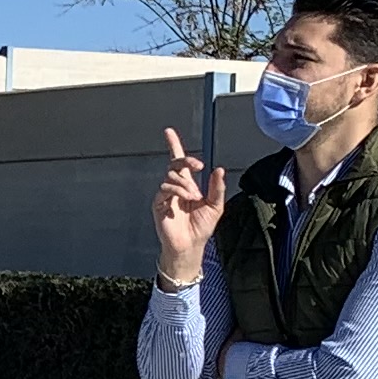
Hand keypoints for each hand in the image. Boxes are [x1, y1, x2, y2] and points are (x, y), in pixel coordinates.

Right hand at [152, 129, 226, 285]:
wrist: (190, 246)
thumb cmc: (201, 228)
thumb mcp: (215, 206)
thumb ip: (217, 188)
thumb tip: (219, 169)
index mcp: (187, 185)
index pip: (179, 162)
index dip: (174, 146)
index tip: (169, 132)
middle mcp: (175, 188)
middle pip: (175, 164)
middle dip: (186, 160)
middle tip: (198, 166)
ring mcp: (165, 195)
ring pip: (171, 176)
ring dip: (185, 184)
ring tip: (194, 197)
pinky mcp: (159, 204)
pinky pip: (165, 189)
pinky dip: (178, 191)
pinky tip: (185, 199)